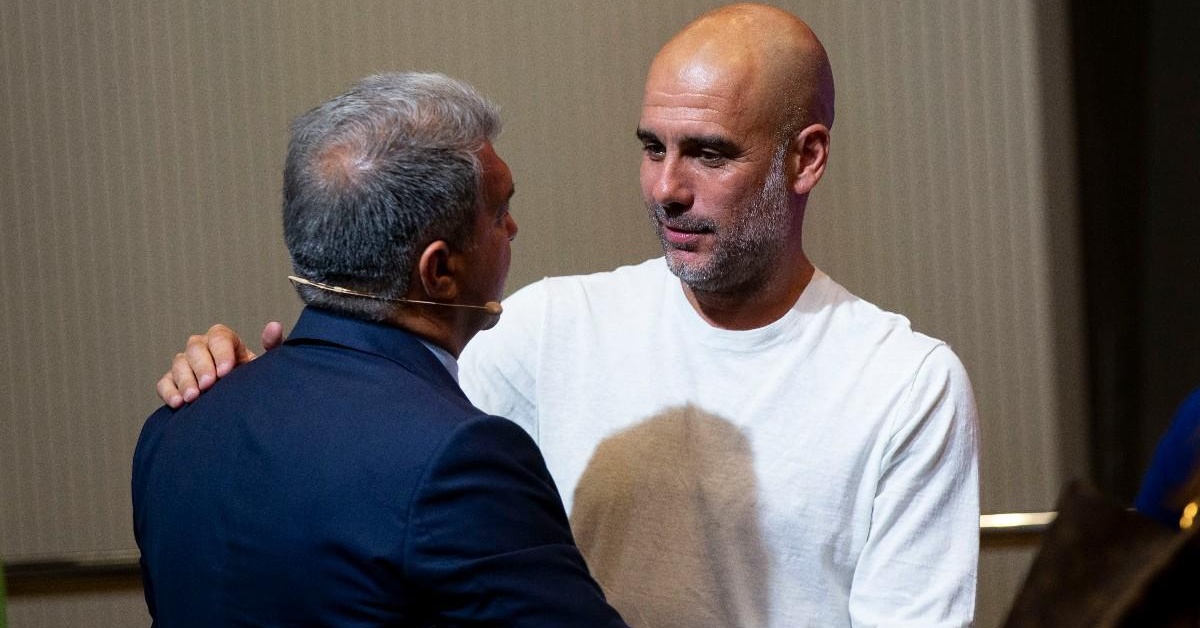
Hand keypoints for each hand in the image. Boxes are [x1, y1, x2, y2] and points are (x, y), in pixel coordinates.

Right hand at [156, 322, 283, 407]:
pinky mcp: (173, 382)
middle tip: (209, 385)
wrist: (239, 402)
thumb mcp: (266, 365)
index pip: (219, 337)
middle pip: (195, 348)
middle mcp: (203, 348)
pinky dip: (169, 391)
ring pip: (179, 363)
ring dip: (185, 380)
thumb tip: (274, 326)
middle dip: (202, 367)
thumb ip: (272, 346)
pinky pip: (164, 382)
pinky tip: (178, 403)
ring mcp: (186, 364)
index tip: (226, 372)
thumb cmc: (253, 380)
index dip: (221, 352)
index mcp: (225, 341)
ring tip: (193, 397)